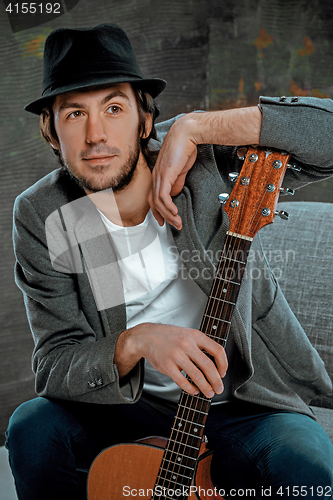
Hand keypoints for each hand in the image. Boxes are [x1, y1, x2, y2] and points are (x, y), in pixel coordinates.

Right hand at [115, 323, 227, 398]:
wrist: (147, 336)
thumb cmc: (169, 336)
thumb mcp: (188, 334)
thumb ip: (201, 344)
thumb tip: (216, 364)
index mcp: (195, 335)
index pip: (217, 350)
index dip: (224, 364)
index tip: (223, 372)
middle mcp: (187, 344)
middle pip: (208, 366)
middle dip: (217, 381)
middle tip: (219, 389)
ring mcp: (176, 355)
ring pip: (197, 376)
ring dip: (206, 387)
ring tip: (209, 393)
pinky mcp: (167, 366)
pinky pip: (182, 381)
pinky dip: (191, 389)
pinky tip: (194, 390)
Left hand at [148, 107, 261, 228]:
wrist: (187, 134)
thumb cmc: (184, 147)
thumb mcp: (181, 169)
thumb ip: (177, 182)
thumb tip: (174, 193)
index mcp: (159, 175)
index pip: (153, 197)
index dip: (157, 211)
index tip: (163, 221)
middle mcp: (156, 176)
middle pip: (153, 202)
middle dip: (163, 217)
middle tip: (173, 225)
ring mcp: (159, 176)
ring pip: (158, 202)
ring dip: (168, 215)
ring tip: (178, 222)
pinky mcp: (165, 175)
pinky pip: (163, 196)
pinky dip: (168, 207)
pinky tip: (175, 212)